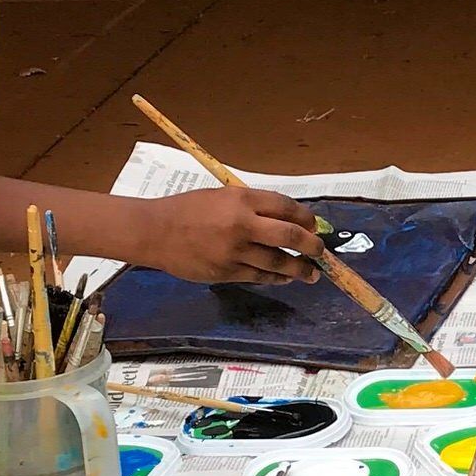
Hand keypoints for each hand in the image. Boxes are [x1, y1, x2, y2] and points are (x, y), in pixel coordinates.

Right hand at [135, 186, 324, 284]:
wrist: (155, 231)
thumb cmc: (187, 210)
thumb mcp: (220, 197)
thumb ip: (250, 206)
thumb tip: (284, 219)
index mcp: (242, 199)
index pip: (285, 207)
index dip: (306, 217)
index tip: (314, 225)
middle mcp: (243, 224)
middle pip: (290, 235)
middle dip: (311, 245)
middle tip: (320, 251)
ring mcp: (235, 251)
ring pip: (278, 262)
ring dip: (299, 268)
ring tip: (311, 273)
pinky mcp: (227, 272)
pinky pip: (259, 277)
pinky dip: (276, 278)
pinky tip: (285, 278)